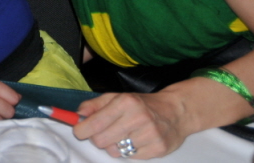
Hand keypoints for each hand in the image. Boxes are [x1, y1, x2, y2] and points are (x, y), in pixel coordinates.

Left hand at [74, 91, 188, 158]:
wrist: (176, 111)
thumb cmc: (141, 104)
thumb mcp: (117, 97)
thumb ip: (94, 105)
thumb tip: (78, 115)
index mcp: (126, 102)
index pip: (96, 122)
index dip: (82, 130)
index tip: (79, 131)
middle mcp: (139, 117)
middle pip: (102, 140)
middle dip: (97, 138)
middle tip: (103, 133)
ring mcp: (150, 134)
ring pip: (115, 151)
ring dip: (113, 146)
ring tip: (122, 136)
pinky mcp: (159, 148)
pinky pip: (131, 158)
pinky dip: (129, 152)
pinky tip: (136, 141)